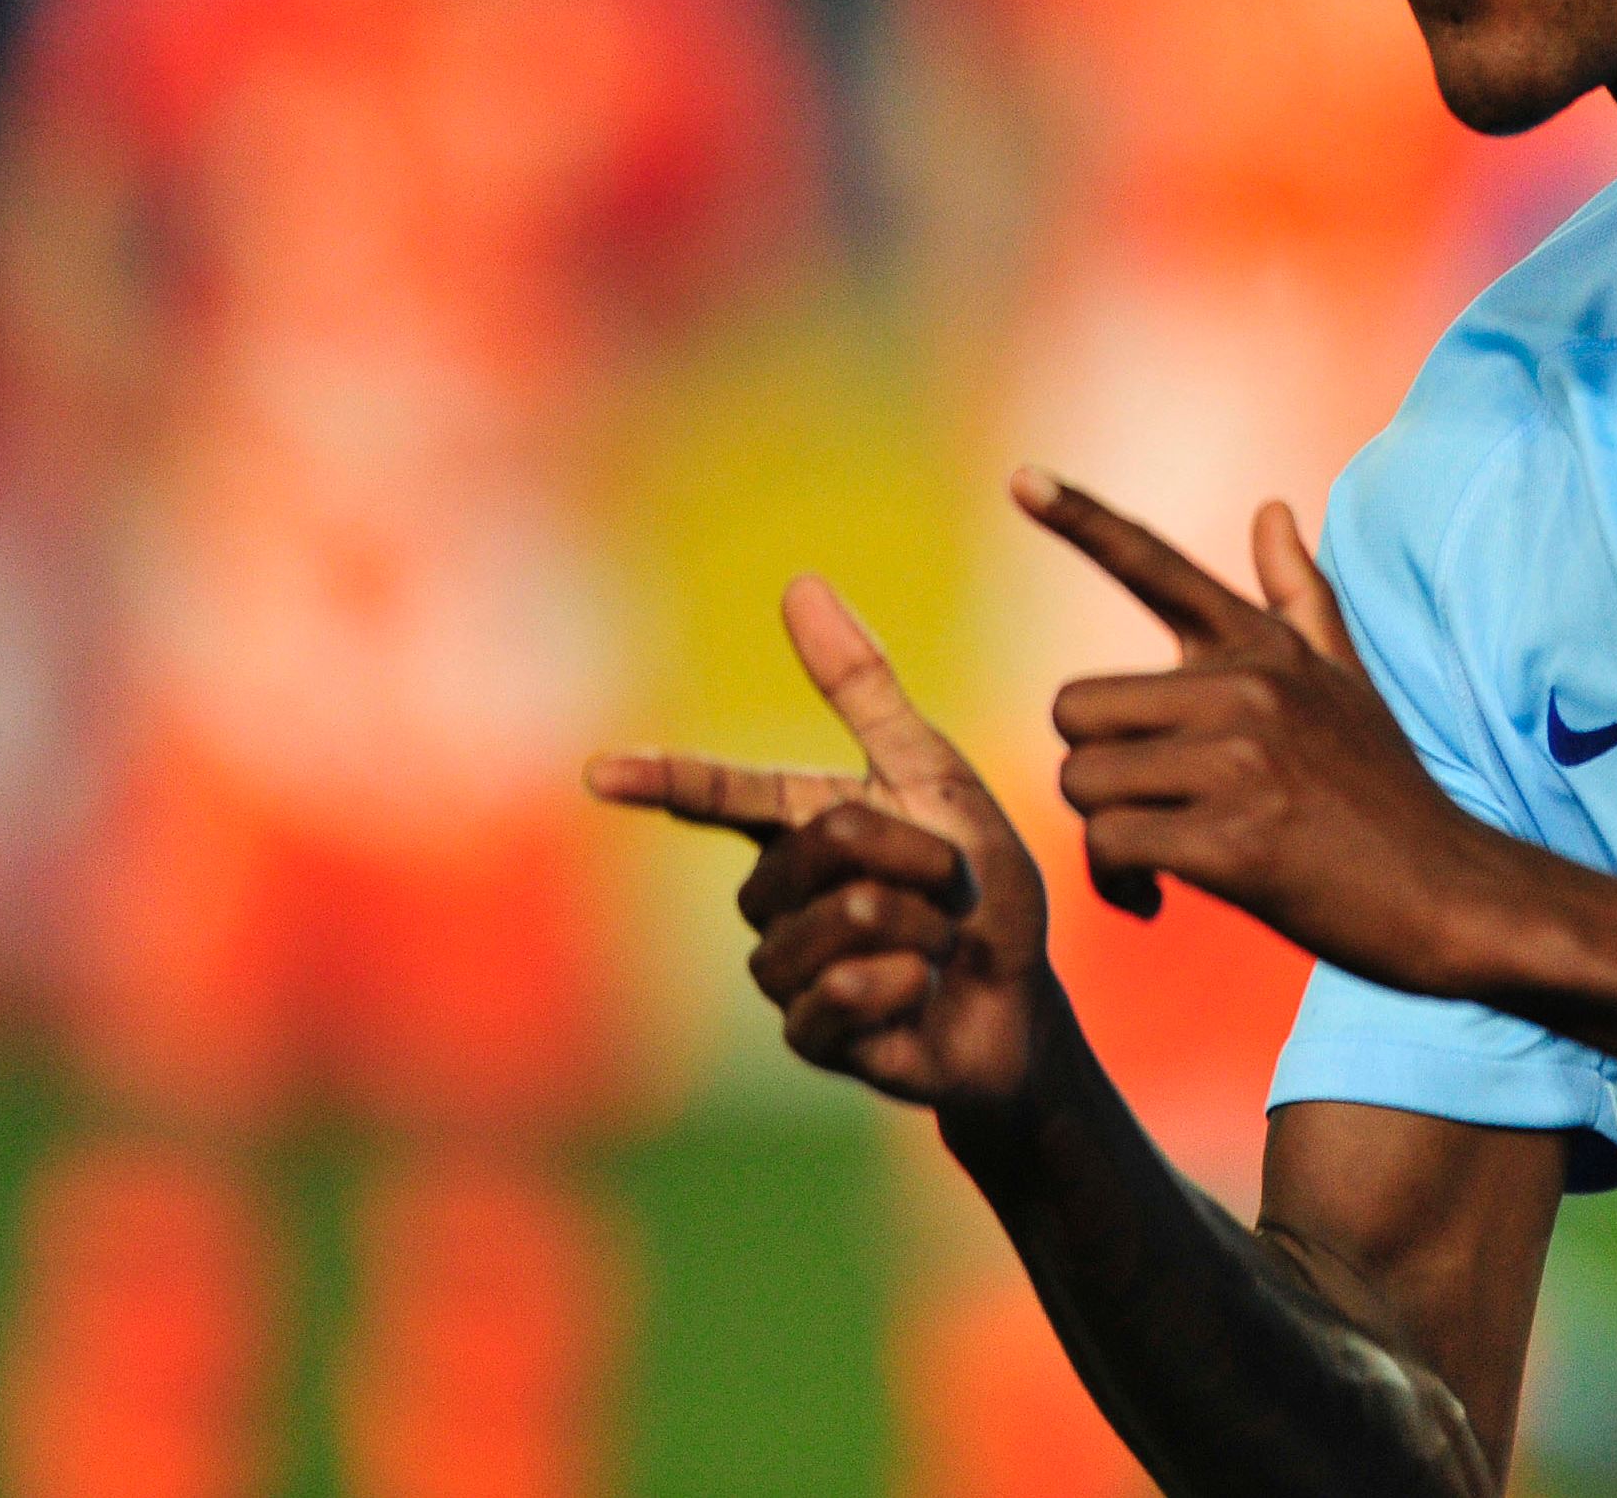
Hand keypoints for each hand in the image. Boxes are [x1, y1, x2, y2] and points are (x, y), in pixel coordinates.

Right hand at [585, 576, 1050, 1110]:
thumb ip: (864, 687)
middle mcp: (773, 896)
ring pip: (841, 919)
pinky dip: (908, 981)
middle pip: (827, 843)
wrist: (1019, 1002)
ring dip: (922, 923)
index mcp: (799, 825)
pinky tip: (922, 991)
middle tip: (956, 886)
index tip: (597, 773)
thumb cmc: (978, 888)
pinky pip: (843, 994)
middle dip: (920, 855)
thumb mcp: (933, 774)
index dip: (663, 779)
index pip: (720, 795)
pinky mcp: (808, 1034)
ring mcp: (782, 969)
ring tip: (940, 942)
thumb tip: (798, 583)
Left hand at [1027, 470, 1523, 998]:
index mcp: (1265, 648)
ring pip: (1084, 781)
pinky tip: (1159, 898)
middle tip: (1149, 808)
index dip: (1082, 519)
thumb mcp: (1344, 681)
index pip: (1157, 566)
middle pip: (1076, 710)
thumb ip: (1298, 597)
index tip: (1022, 478)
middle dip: (1095, 769)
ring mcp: (1242, 761)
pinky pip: (1110, 846)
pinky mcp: (1234, 842)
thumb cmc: (1385, 794)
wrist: (1450, 894)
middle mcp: (1250, 688)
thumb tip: (1273, 508)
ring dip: (1106, 834)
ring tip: (1162, 858)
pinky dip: (1119, 884)